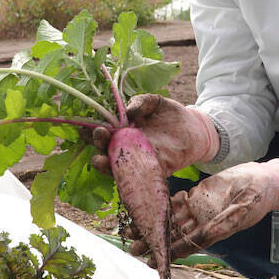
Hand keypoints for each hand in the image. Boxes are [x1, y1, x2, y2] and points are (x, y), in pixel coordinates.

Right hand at [89, 94, 218, 176]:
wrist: (196, 131)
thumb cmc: (172, 115)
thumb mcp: (157, 102)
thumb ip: (143, 101)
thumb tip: (129, 111)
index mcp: (123, 129)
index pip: (102, 130)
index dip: (89, 129)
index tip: (82, 126)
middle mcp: (126, 146)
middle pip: (105, 148)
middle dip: (98, 142)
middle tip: (99, 133)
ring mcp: (138, 160)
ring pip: (115, 166)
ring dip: (105, 164)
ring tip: (99, 159)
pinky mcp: (153, 171)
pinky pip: (137, 177)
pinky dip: (127, 177)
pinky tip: (122, 174)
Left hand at [131, 160, 278, 261]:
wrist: (266, 180)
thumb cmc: (258, 195)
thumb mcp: (242, 210)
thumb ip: (223, 223)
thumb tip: (208, 235)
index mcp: (215, 230)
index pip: (187, 244)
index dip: (169, 253)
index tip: (150, 261)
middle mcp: (204, 222)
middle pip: (174, 234)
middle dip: (152, 240)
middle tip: (130, 246)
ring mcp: (200, 209)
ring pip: (171, 219)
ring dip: (152, 224)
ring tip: (130, 229)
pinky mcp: (198, 195)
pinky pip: (176, 202)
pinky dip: (161, 205)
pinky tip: (145, 207)